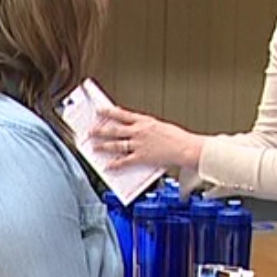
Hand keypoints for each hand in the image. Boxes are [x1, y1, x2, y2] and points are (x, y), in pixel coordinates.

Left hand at [88, 106, 202, 169]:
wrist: (186, 148)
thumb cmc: (178, 138)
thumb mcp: (160, 127)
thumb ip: (147, 129)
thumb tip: (136, 132)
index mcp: (144, 121)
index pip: (122, 114)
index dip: (109, 112)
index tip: (99, 110)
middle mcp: (139, 131)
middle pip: (114, 130)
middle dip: (100, 131)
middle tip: (91, 131)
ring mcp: (138, 144)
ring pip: (116, 144)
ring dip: (103, 146)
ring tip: (94, 147)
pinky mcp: (141, 157)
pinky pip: (124, 161)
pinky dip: (115, 164)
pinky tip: (108, 165)